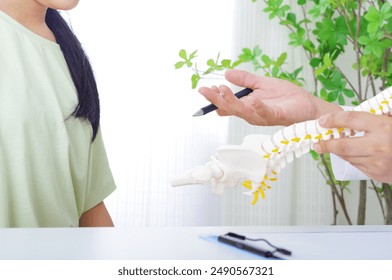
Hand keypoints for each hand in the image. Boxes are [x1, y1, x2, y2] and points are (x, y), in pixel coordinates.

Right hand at [198, 69, 340, 125]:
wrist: (307, 105)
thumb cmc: (287, 97)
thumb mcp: (262, 83)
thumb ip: (245, 79)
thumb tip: (226, 73)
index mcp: (247, 105)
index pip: (226, 104)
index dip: (215, 97)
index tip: (205, 89)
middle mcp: (251, 113)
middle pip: (229, 108)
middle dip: (216, 99)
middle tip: (205, 90)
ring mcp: (261, 116)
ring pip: (241, 111)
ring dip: (230, 102)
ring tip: (221, 90)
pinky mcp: (274, 116)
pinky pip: (263, 112)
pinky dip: (256, 106)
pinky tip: (251, 99)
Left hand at [313, 111, 391, 182]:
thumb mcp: (391, 120)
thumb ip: (376, 117)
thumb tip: (349, 116)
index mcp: (384, 127)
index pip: (351, 119)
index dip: (334, 119)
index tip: (323, 121)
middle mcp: (379, 146)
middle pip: (343, 145)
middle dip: (326, 144)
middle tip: (317, 143)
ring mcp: (378, 163)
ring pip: (348, 157)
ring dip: (338, 151)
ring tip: (331, 146)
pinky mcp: (377, 174)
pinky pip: (357, 165)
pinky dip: (351, 159)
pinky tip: (351, 154)